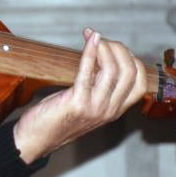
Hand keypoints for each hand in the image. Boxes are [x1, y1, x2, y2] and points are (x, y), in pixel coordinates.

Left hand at [13, 28, 147, 162]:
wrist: (34, 140)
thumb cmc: (56, 118)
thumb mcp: (85, 103)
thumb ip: (97, 86)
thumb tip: (101, 57)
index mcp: (115, 110)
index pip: (140, 82)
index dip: (132, 60)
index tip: (116, 47)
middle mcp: (109, 110)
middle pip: (129, 72)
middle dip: (119, 49)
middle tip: (102, 39)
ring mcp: (95, 108)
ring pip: (113, 70)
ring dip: (104, 47)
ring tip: (93, 36)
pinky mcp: (77, 103)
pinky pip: (88, 71)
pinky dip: (90, 51)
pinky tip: (89, 38)